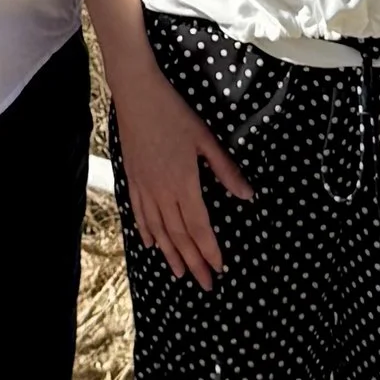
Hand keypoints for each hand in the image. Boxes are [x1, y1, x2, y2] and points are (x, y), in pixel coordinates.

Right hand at [110, 66, 253, 287]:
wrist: (137, 95)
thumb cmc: (174, 113)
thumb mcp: (206, 139)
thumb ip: (225, 170)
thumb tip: (246, 195)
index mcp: (184, 184)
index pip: (199, 227)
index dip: (209, 250)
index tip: (219, 268)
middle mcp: (162, 192)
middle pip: (180, 236)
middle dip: (193, 262)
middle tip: (204, 283)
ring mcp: (144, 187)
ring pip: (159, 230)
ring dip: (171, 254)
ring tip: (180, 273)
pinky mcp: (133, 180)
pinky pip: (140, 213)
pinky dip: (147, 231)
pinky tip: (151, 244)